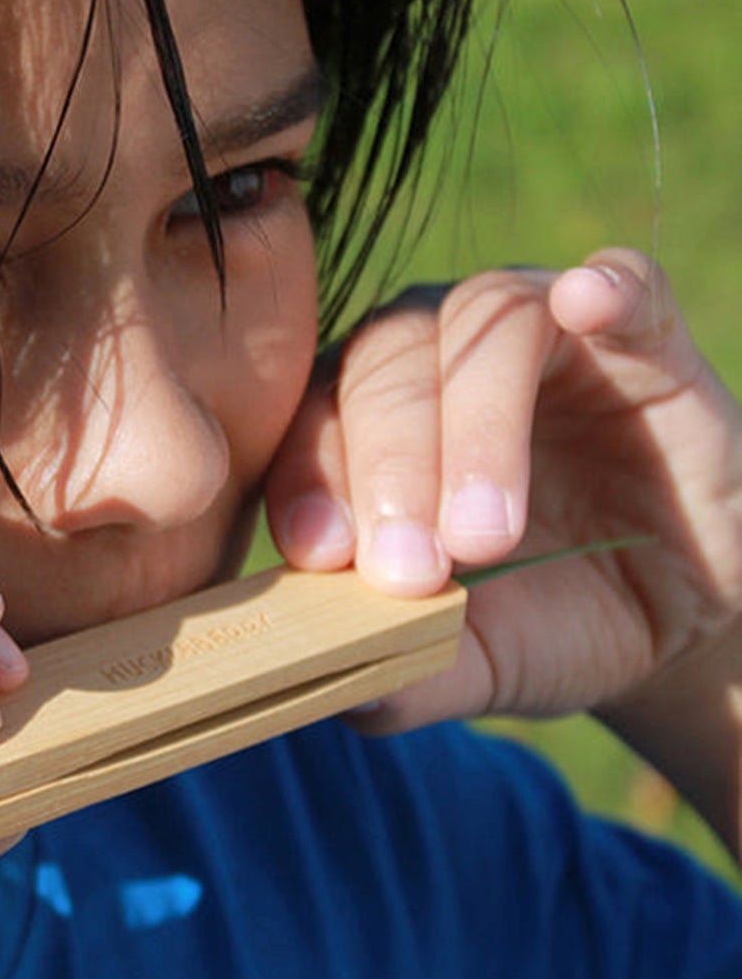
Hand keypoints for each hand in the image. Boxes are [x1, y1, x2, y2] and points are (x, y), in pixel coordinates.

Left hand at [266, 249, 741, 744]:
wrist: (669, 619)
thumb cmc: (537, 624)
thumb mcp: (465, 662)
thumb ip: (398, 672)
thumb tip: (330, 691)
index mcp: (362, 423)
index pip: (312, 425)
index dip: (309, 482)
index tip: (320, 553)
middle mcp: (435, 359)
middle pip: (385, 368)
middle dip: (392, 472)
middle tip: (412, 569)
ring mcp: (538, 337)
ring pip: (483, 329)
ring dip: (479, 429)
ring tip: (485, 536)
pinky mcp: (641, 337)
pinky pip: (623, 287)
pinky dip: (607, 290)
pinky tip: (589, 301)